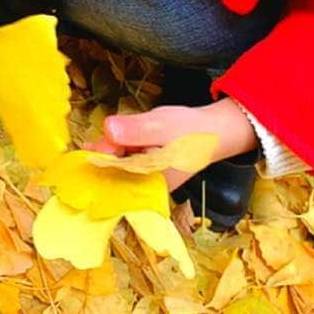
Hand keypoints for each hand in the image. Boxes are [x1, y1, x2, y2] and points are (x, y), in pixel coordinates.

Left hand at [84, 99, 257, 190]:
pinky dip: (121, 154)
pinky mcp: (151, 174)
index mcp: (150, 182)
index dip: (103, 157)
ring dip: (113, 153)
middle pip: (115, 175)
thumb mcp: (160, 124)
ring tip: (111, 135)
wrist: (215, 131)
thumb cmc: (190, 129)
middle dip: (106, 155)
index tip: (98, 139)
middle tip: (103, 134)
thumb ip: (135, 129)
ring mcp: (150, 182)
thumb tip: (108, 128)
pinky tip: (114, 142)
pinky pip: (129, 166)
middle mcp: (149, 189)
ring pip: (121, 169)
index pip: (115, 176)